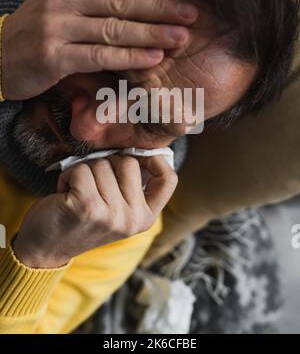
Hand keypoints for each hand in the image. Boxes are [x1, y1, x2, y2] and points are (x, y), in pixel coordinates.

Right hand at [2, 0, 196, 99]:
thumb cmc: (36, 33)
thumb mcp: (59, 6)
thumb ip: (92, 4)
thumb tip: (136, 10)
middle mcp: (63, 0)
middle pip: (121, 0)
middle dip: (160, 8)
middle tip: (189, 15)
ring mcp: (58, 27)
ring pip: (114, 27)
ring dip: (152, 33)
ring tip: (180, 38)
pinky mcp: (55, 56)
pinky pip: (100, 54)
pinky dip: (129, 57)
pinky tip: (151, 58)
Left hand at [13, 155, 177, 267]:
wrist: (46, 248)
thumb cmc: (82, 220)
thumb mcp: (117, 209)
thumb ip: (131, 185)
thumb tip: (138, 148)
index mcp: (145, 218)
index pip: (168, 180)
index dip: (156, 159)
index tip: (138, 155)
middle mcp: (133, 219)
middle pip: (129, 162)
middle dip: (106, 164)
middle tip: (93, 183)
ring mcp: (112, 215)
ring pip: (102, 164)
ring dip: (84, 171)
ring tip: (77, 191)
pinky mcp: (88, 207)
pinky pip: (82, 169)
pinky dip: (68, 174)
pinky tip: (65, 192)